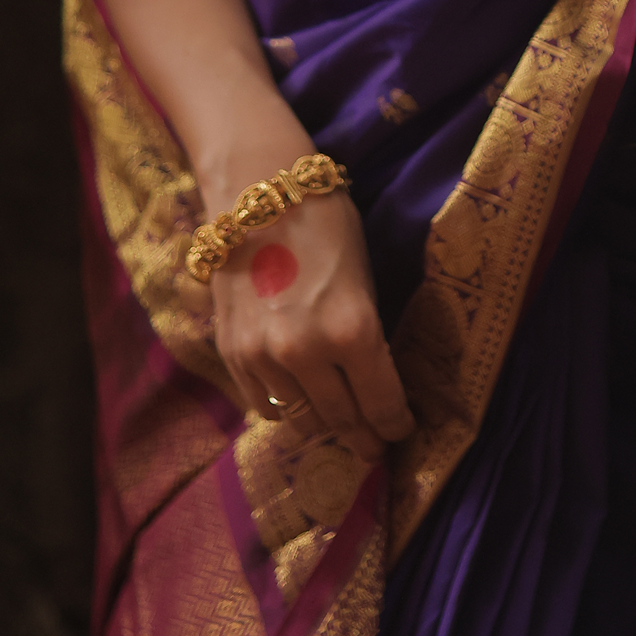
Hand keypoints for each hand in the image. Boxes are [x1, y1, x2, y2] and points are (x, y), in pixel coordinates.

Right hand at [210, 186, 415, 459]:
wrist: (255, 190)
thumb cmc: (325, 222)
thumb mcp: (364, 276)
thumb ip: (366, 333)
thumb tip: (374, 378)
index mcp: (352, 330)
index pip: (382, 403)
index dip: (396, 423)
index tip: (402, 431)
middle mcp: (306, 353)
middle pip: (342, 418)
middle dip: (364, 435)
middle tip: (375, 445)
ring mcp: (263, 358)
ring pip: (301, 419)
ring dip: (324, 424)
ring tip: (340, 423)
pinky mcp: (233, 354)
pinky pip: (264, 405)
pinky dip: (285, 407)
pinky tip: (300, 399)